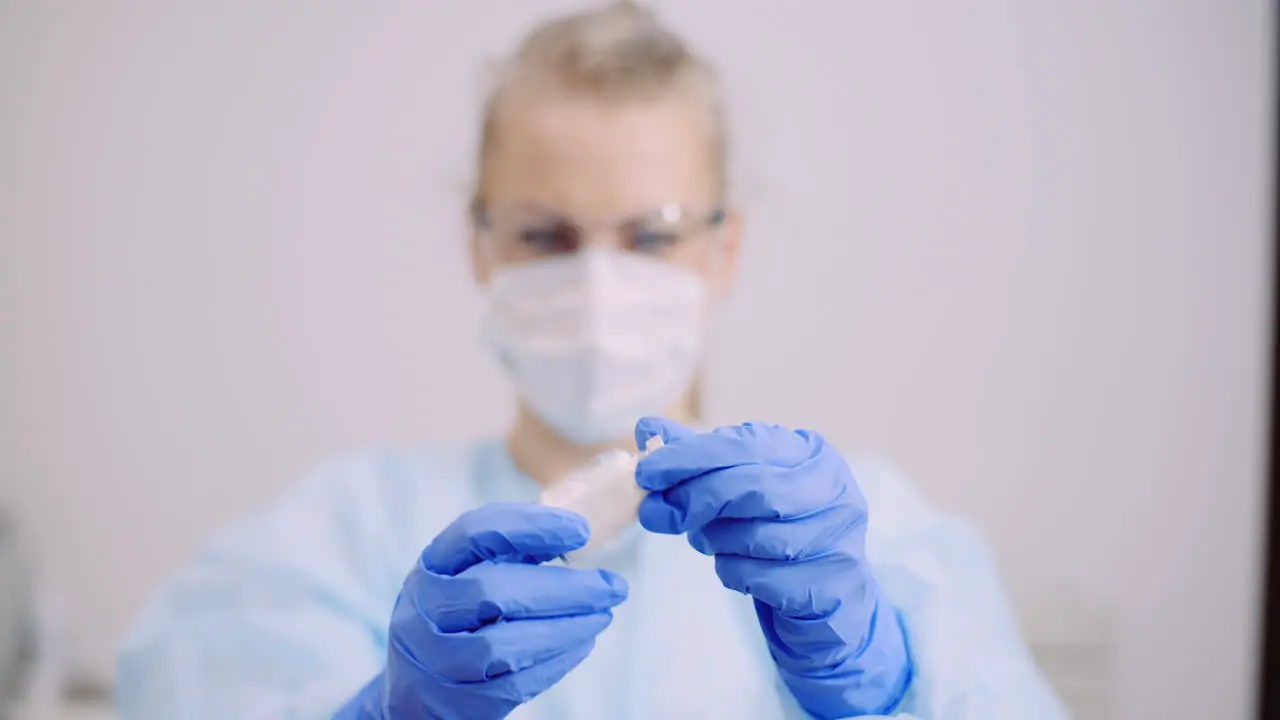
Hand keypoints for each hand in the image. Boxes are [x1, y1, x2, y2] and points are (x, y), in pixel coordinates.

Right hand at [335, 503, 628, 719]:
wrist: (415, 686)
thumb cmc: (460, 615)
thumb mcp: (471, 573)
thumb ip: (513, 551)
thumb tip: (578, 532)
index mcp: (433, 564)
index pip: (475, 532)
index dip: (531, 527)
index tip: (582, 531)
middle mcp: (424, 609)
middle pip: (492, 591)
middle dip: (562, 588)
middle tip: (612, 586)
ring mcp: (434, 659)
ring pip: (501, 645)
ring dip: (564, 629)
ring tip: (602, 616)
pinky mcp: (455, 701)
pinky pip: (511, 684)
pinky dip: (556, 662)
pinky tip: (582, 642)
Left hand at [633, 417, 911, 718]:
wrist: (827, 597)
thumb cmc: (777, 530)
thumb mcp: (741, 486)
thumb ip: (699, 458)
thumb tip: (646, 428)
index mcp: (811, 453)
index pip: (743, 445)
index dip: (689, 458)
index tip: (646, 473)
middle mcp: (834, 490)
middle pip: (753, 488)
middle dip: (695, 500)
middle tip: (656, 513)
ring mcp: (838, 538)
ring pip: (757, 536)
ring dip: (714, 540)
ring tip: (705, 540)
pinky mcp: (831, 584)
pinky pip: (763, 577)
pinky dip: (734, 572)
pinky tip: (734, 568)